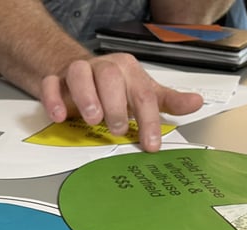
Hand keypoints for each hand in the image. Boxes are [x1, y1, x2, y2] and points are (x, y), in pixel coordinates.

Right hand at [40, 53, 203, 151]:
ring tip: (93, 119)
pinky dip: (54, 99)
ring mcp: (79, 72)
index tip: (150, 144)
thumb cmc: (114, 88)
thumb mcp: (144, 93)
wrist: (79, 76)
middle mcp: (104, 68)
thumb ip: (168, 102)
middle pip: (110, 77)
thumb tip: (195, 103)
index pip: (142, 93)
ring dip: (86, 96)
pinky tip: (60, 116)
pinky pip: (51, 84)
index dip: (149, 120)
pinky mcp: (56, 80)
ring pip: (80, 74)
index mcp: (128, 71)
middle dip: (115, 105)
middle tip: (117, 128)